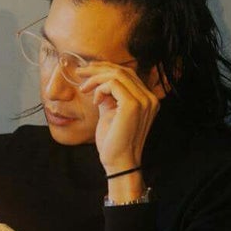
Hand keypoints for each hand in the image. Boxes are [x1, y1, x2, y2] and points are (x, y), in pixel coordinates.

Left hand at [74, 62, 161, 182]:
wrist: (118, 162)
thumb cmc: (113, 142)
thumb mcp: (111, 113)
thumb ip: (109, 97)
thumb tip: (99, 83)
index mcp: (147, 99)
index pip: (129, 74)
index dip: (107, 68)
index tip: (88, 72)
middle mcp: (150, 98)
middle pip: (124, 70)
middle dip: (99, 68)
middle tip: (80, 72)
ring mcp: (144, 101)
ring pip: (117, 74)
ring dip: (96, 78)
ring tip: (83, 88)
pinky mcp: (133, 105)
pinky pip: (113, 84)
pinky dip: (99, 88)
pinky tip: (95, 101)